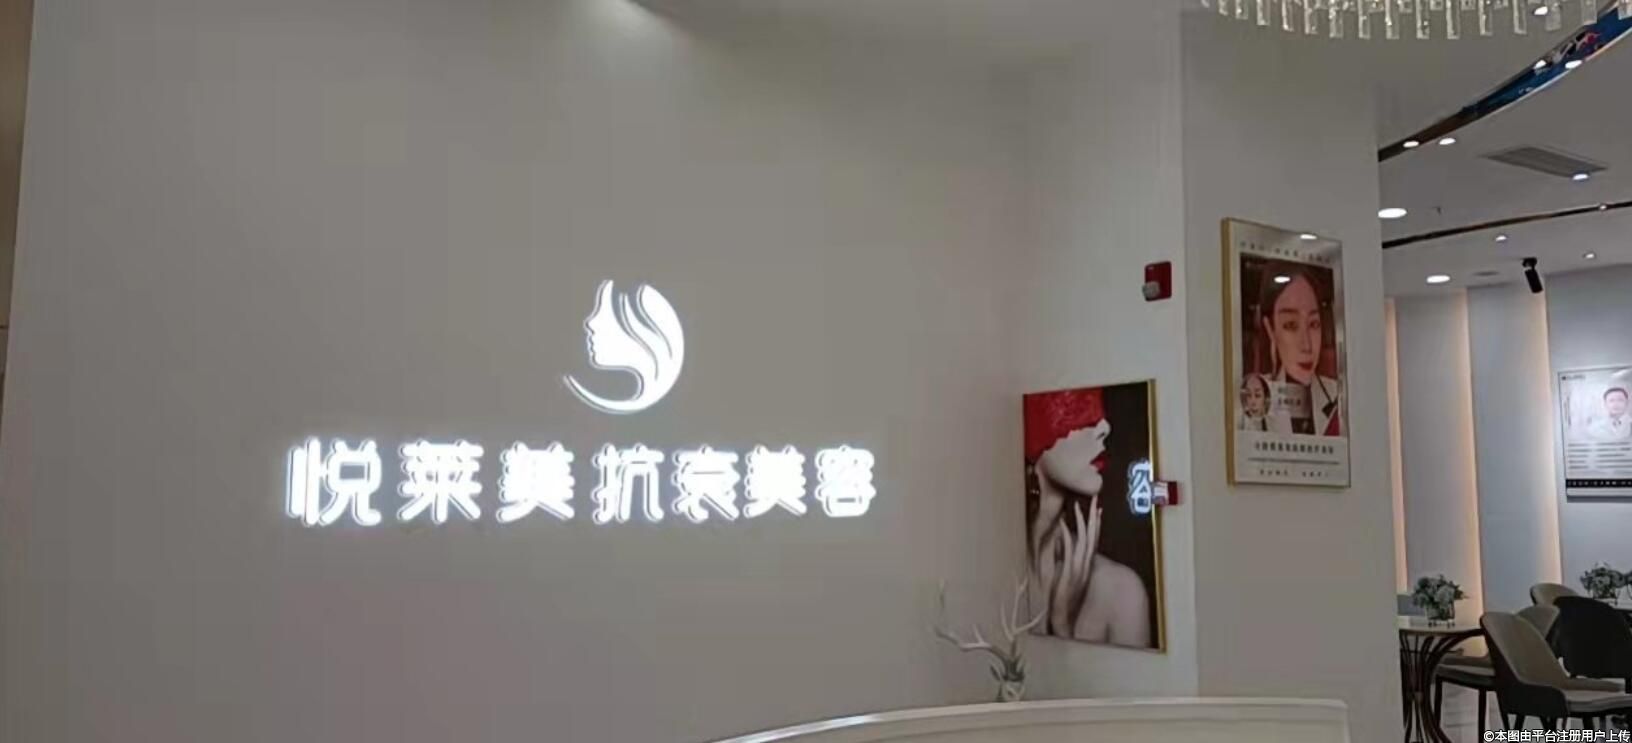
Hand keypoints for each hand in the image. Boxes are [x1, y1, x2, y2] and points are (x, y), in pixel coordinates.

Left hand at [1044, 499, 1100, 634]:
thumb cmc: (1064, 598)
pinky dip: (1066, 538)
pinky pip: (1069, 551)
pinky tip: (1061, 527)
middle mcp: (1085, 564)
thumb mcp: (1070, 578)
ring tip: (1076, 505)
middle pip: (1092, 536)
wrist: (1063, 617)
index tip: (1097, 507)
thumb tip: (1061, 547)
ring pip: (1083, 541)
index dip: (1096, 523)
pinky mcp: (1069, 573)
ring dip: (1080, 523)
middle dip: (1092, 516)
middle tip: (1094, 498)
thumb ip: (1068, 562)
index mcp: (1086, 564)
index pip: (1094, 539)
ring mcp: (1078, 568)